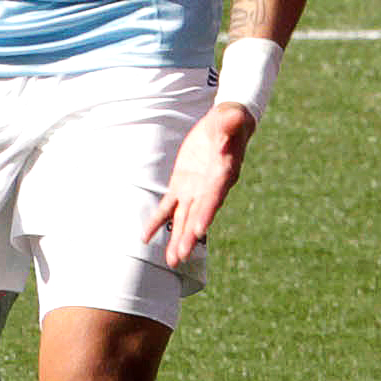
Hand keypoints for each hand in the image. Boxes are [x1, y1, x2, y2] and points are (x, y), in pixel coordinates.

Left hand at [143, 103, 256, 266]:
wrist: (226, 125)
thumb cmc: (232, 121)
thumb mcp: (233, 119)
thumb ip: (231, 124)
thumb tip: (234, 120)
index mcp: (224, 174)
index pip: (214, 196)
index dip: (206, 212)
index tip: (198, 230)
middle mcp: (210, 188)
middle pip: (198, 215)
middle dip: (189, 236)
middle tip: (180, 257)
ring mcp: (195, 190)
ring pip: (184, 218)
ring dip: (177, 238)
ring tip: (171, 261)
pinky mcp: (182, 185)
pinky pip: (168, 207)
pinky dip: (157, 221)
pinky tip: (146, 237)